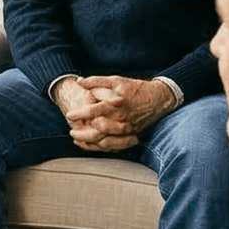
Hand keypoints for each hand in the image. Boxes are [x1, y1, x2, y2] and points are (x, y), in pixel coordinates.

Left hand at [57, 75, 176, 152]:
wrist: (159, 99)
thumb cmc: (136, 88)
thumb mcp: (116, 81)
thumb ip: (96, 81)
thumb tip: (79, 81)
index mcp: (117, 104)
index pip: (94, 111)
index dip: (79, 114)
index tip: (69, 115)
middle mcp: (122, 118)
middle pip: (98, 130)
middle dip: (82, 132)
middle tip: (72, 129)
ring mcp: (128, 129)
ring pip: (105, 141)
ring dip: (89, 142)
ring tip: (77, 139)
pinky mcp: (132, 136)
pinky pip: (114, 147)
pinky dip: (100, 147)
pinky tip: (91, 144)